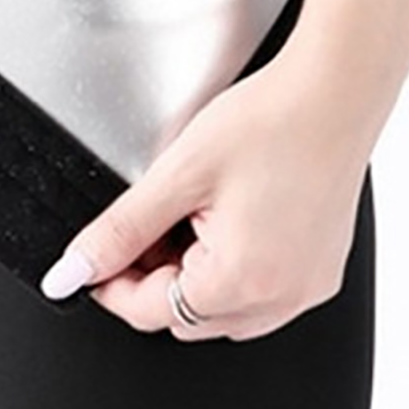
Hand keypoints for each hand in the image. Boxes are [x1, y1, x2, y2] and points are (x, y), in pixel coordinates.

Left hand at [38, 35, 388, 339]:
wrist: (336, 89)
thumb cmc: (272, 121)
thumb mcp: (176, 176)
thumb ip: (117, 232)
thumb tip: (71, 272)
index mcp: (242, 282)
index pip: (150, 314)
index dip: (112, 286)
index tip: (95, 260)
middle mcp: (282, 298)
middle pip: (185, 318)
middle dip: (154, 280)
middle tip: (147, 226)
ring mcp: (308, 288)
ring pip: (221, 313)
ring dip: (193, 279)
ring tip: (193, 217)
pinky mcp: (321, 272)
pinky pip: (261, 296)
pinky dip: (233, 272)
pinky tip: (229, 222)